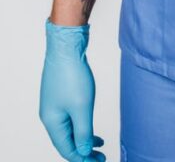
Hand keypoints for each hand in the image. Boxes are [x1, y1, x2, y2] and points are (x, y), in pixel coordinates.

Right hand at [39, 20, 105, 160]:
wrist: (66, 46)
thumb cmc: (72, 75)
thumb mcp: (82, 107)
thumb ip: (83, 132)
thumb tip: (83, 152)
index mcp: (52, 122)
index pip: (67, 149)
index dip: (83, 159)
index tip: (100, 161)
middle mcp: (50, 116)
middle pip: (66, 141)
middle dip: (83, 151)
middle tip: (101, 157)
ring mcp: (54, 104)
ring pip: (69, 129)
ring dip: (83, 137)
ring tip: (99, 144)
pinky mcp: (61, 94)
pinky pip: (70, 116)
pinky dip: (81, 124)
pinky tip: (90, 124)